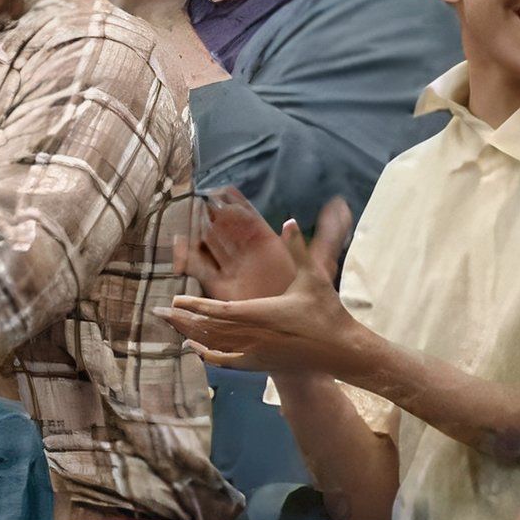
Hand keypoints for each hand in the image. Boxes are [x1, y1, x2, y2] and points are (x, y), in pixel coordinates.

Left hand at [161, 212, 367, 375]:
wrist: (342, 351)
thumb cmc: (327, 312)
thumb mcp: (313, 278)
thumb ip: (299, 248)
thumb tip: (290, 221)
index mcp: (263, 314)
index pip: (220, 311)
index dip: (195, 305)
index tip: (174, 299)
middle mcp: (255, 336)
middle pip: (210, 329)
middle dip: (183, 320)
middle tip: (157, 313)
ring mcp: (257, 352)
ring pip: (215, 346)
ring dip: (191, 335)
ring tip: (171, 325)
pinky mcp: (261, 363)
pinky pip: (227, 361)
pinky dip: (208, 355)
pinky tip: (194, 348)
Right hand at [177, 189, 349, 301]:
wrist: (300, 331)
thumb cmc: (312, 299)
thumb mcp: (321, 264)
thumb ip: (329, 234)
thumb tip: (340, 204)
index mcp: (266, 245)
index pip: (247, 218)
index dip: (234, 202)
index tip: (221, 188)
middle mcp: (246, 255)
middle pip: (224, 228)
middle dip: (210, 212)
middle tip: (196, 198)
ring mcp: (233, 270)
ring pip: (209, 245)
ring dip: (196, 231)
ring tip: (185, 217)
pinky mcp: (222, 289)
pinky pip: (201, 269)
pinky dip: (188, 257)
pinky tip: (179, 246)